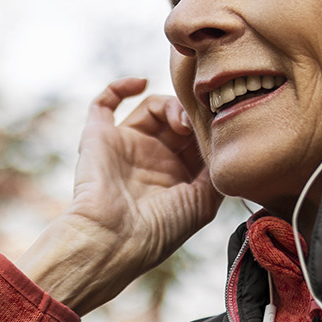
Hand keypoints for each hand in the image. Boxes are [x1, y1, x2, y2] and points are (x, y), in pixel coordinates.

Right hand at [16, 78, 222, 313]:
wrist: (113, 239)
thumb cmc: (158, 229)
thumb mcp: (202, 203)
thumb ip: (216, 171)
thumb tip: (223, 141)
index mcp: (174, 176)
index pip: (196, 139)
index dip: (209, 128)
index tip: (221, 125)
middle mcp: (151, 159)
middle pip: (178, 120)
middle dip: (192, 115)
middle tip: (202, 121)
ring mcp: (124, 146)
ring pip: (152, 108)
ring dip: (171, 105)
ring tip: (181, 122)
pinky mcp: (98, 136)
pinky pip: (103, 102)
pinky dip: (120, 86)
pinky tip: (140, 83)